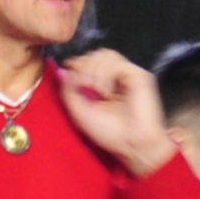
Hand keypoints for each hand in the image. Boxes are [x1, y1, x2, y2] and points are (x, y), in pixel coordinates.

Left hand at [56, 48, 174, 176]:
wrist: (132, 144)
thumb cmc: (110, 134)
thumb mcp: (80, 114)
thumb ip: (69, 92)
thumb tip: (62, 71)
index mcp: (102, 85)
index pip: (88, 61)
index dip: (78, 62)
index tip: (70, 70)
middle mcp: (115, 78)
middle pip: (96, 54)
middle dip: (85, 65)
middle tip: (84, 84)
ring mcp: (127, 76)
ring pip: (106, 54)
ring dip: (95, 70)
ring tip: (97, 91)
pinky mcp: (138, 76)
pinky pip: (117, 63)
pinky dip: (107, 75)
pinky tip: (107, 92)